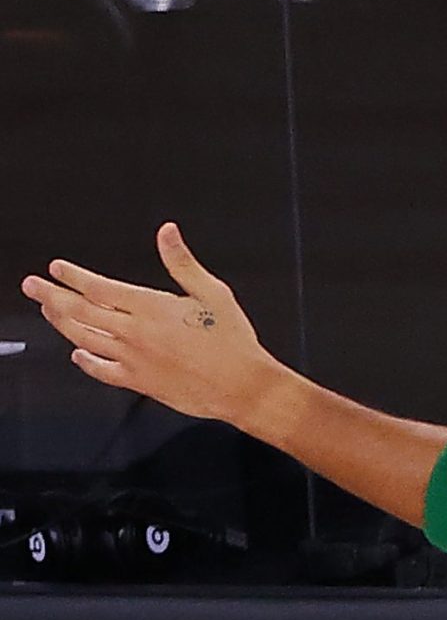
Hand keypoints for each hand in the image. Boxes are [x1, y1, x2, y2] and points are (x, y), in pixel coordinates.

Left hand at [22, 225, 293, 426]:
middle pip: (80, 311)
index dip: (73, 276)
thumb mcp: (214, 293)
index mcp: (151, 307)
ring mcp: (132, 359)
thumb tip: (167, 232)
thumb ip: (183, 263)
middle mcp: (134, 332)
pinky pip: (100, 370)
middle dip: (51, 295)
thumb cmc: (232, 341)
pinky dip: (84, 361)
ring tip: (48, 310)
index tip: (57, 268)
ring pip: (83, 337)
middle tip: (32, 285)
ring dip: (60, 322)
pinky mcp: (138, 382)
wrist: (242, 386)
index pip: (98, 287)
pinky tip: (77, 354)